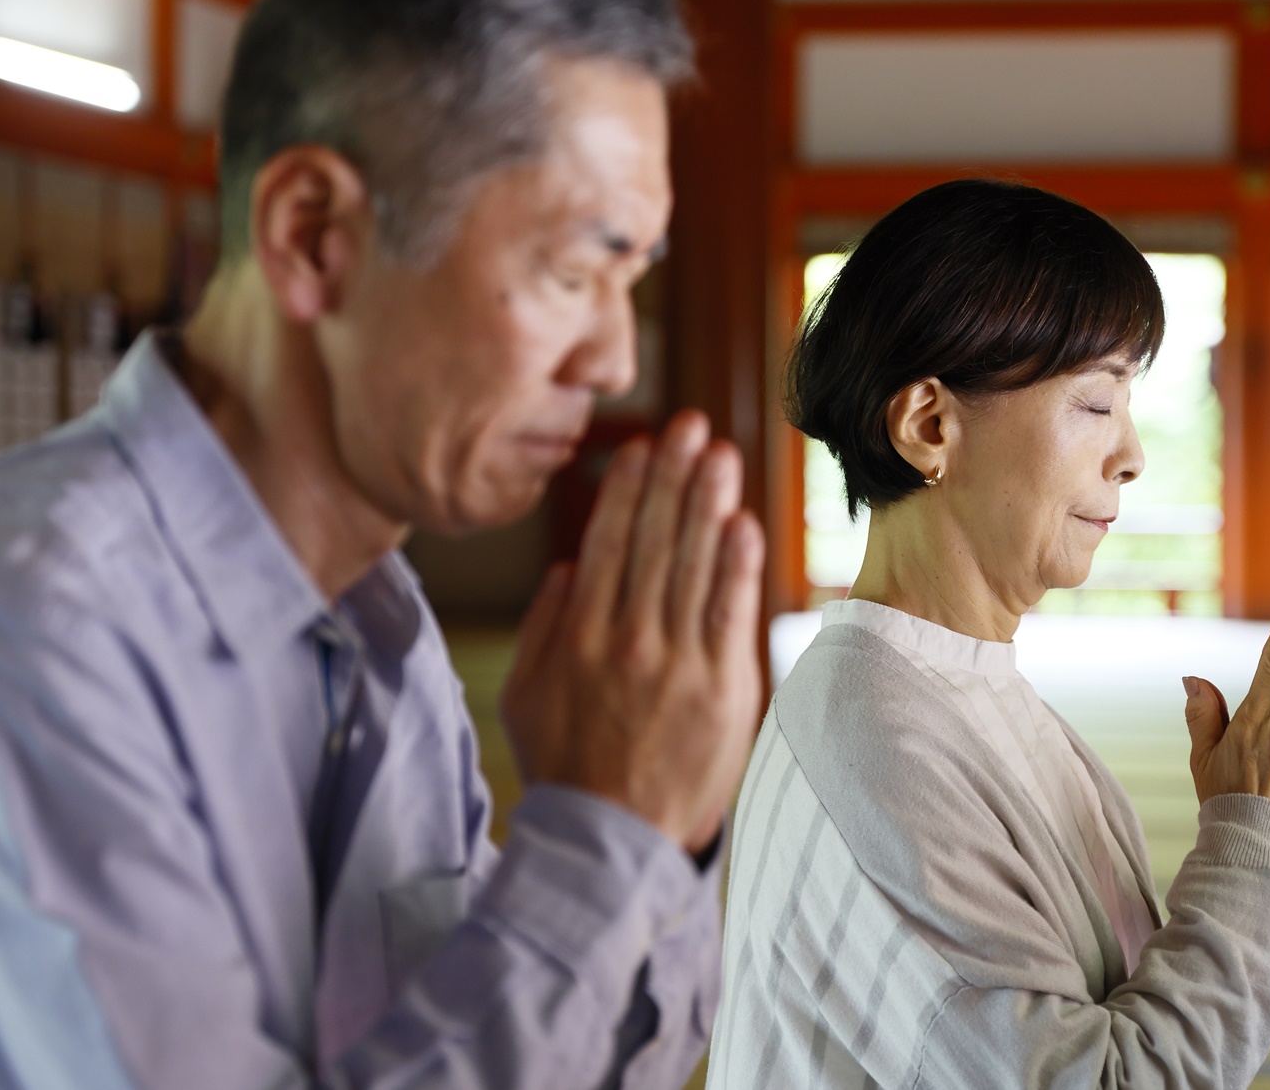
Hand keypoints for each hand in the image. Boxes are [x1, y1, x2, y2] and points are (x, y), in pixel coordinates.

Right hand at [500, 410, 765, 852]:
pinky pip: (729, 614)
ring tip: (721, 455)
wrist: (608, 843)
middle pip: (655, 542)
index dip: (628, 491)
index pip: (607, 545)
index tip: (643, 447)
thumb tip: (569, 566)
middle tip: (691, 426)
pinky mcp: (720, 691)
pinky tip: (744, 523)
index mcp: (579, 636)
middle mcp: (626, 641)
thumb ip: (544, 626)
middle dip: (673, 477)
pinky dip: (738, 567)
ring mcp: (675, 664)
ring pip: (693, 567)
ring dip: (708, 504)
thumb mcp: (525, 695)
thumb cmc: (565, 767)